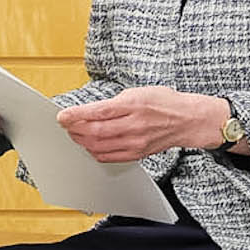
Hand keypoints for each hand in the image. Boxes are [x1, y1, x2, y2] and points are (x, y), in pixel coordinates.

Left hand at [57, 87, 226, 163]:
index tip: (62, 116)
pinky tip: (90, 145)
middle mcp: (134, 125)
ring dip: (81, 141)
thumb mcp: (138, 92)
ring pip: (98, 147)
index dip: (75, 115)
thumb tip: (90, 110)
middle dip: (74, 129)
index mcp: (133, 106)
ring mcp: (135, 143)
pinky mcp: (137, 154)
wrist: (187, 120)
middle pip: (95, 132)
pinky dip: (94, 152)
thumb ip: (114, 102)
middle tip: (66, 125)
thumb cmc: (164, 103)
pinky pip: (109, 157)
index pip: (98, 112)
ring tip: (75, 134)